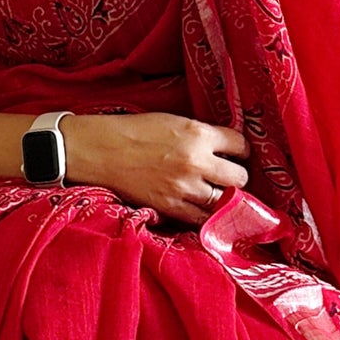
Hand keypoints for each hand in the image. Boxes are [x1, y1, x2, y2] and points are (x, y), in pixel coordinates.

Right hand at [65, 111, 248, 226]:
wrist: (100, 150)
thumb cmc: (133, 130)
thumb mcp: (174, 121)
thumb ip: (201, 134)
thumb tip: (223, 147)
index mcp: (198, 134)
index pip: (240, 144)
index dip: (240, 149)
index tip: (236, 153)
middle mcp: (197, 162)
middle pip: (240, 176)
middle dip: (237, 175)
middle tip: (229, 175)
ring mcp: (185, 188)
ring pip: (226, 201)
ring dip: (226, 197)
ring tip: (218, 192)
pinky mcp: (171, 207)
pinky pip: (202, 218)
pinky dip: (208, 215)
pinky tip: (205, 208)